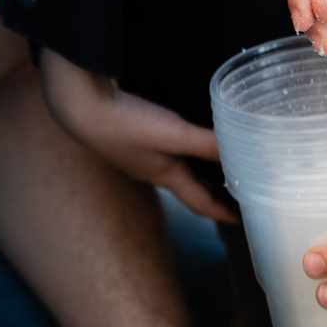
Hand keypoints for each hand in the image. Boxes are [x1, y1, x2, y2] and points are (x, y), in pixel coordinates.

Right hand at [39, 48, 236, 223]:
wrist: (79, 106)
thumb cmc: (126, 125)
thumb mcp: (174, 134)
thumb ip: (208, 143)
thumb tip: (246, 151)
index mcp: (166, 176)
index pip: (202, 204)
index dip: (225, 213)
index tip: (245, 220)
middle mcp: (152, 170)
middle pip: (190, 186)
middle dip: (214, 190)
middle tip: (238, 188)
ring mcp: (137, 154)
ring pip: (175, 166)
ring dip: (197, 168)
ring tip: (217, 161)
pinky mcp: (127, 135)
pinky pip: (161, 148)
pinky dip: (179, 147)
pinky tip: (179, 133)